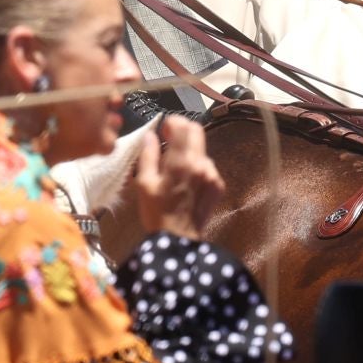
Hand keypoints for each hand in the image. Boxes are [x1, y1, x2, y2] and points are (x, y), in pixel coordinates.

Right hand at [134, 114, 223, 238]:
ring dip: (190, 153)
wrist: (178, 241)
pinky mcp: (218, 186)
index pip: (183, 126)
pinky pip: (208, 167)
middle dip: (183, 131)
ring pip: (202, 151)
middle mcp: (201, 164)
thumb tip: (151, 135)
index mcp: (180, 162)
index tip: (164, 129)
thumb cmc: (156, 212)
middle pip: (197, 132)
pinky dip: (197, 168)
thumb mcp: (144, 183)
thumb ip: (148, 155)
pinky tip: (187, 184)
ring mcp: (212, 175)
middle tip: (170, 140)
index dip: (172, 122)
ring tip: (176, 170)